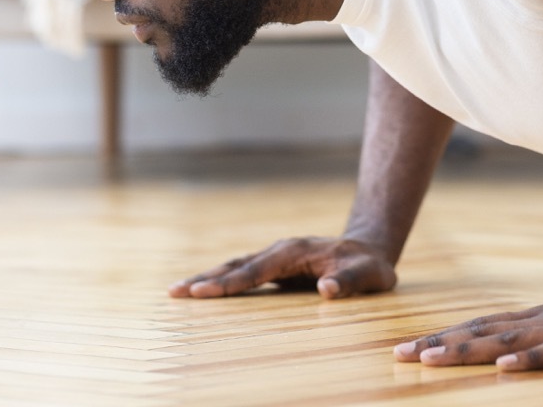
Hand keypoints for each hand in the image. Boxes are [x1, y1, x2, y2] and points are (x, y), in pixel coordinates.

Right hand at [168, 236, 396, 299]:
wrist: (369, 250)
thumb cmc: (369, 266)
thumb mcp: (369, 275)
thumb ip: (350, 281)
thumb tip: (327, 289)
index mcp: (295, 252)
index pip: (256, 270)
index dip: (230, 283)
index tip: (202, 291)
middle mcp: (280, 251)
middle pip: (237, 265)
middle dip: (205, 279)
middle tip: (173, 292)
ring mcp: (276, 258)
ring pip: (236, 267)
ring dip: (207, 279)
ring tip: (177, 292)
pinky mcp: (276, 268)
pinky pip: (244, 275)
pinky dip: (221, 282)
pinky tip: (203, 292)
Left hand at [393, 290, 542, 370]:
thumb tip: (505, 354)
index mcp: (539, 319)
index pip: (483, 327)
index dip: (445, 337)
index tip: (408, 350)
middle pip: (484, 330)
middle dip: (441, 343)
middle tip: (400, 354)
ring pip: (510, 340)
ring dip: (470, 350)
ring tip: (434, 358)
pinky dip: (530, 360)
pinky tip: (505, 369)